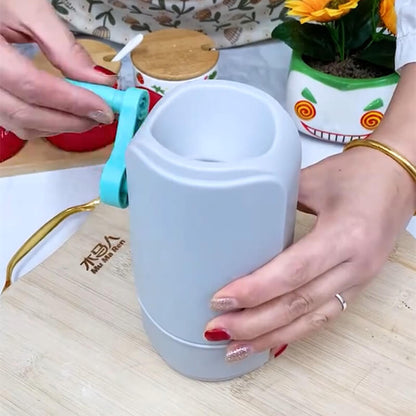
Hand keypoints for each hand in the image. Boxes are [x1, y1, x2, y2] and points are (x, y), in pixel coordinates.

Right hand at [0, 0, 116, 138]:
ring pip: (21, 124)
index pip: (32, 86)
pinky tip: (66, 114)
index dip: (73, 101)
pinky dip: (46, 123)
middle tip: (102, 116)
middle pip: (25, 113)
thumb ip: (64, 47)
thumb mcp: (29, 10)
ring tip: (88, 115)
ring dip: (60, 125)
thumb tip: (101, 80)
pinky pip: (16, 122)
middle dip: (71, 120)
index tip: (105, 109)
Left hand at [204, 145, 415, 360]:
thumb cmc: (361, 174)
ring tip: (236, 348)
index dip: (256, 290)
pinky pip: (324, 317)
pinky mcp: (358, 286)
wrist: (402, 180)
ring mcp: (359, 280)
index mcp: (345, 235)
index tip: (221, 299)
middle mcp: (355, 265)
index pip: (293, 272)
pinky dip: (295, 332)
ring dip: (271, 337)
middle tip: (217, 329)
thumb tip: (239, 217)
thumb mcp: (314, 179)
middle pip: (299, 304)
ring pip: (313, 320)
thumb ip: (276, 199)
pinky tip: (270, 340)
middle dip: (255, 323)